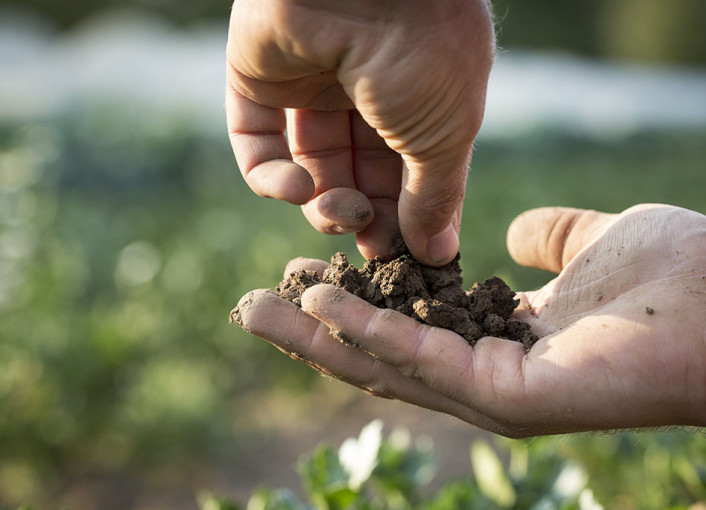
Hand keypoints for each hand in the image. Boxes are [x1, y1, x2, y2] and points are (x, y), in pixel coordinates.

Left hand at [226, 0, 494, 264]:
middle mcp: (368, 90)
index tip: (413, 259)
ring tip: (342, 215)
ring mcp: (312, 85)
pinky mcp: (259, 81)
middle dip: (369, 218)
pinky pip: (258, 145)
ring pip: (313, 168)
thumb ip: (436, 197)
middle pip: (363, 175)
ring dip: (325, 205)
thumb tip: (437, 253)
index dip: (412, 216)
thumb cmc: (423, 54)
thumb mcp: (446, 136)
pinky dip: (272, 180)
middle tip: (373, 250)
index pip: (415, 171)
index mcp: (423, 96)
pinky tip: (299, 191)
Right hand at [234, 204, 705, 458]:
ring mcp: (496, 395)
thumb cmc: (680, 278)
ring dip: (317, 340)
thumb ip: (552, 238)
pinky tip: (322, 305)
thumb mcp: (597, 238)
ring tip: (255, 310)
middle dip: (312, 332)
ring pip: (386, 368)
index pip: (414, 325)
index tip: (309, 270)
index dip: (358, 301)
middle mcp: (491, 375)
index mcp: (506, 337)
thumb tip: (516, 234)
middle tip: (249, 307)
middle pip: (381, 356)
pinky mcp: (509, 399)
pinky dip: (369, 334)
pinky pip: (424, 362)